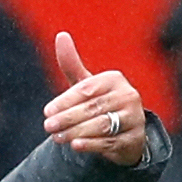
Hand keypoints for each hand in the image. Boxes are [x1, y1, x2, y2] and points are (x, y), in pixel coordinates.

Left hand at [42, 32, 145, 165]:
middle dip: (67, 118)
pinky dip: (92, 144)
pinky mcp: (135, 139)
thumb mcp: (85, 85)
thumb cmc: (99, 103)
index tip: (47, 111)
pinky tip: (75, 146)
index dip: (65, 101)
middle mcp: (128, 96)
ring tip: (56, 137)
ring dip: (76, 131)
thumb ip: (71, 64)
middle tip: (47, 126)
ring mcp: (135, 118)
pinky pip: (111, 142)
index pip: (86, 89)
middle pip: (93, 108)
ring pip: (102, 125)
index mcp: (114, 79)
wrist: (124, 131)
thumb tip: (61, 35)